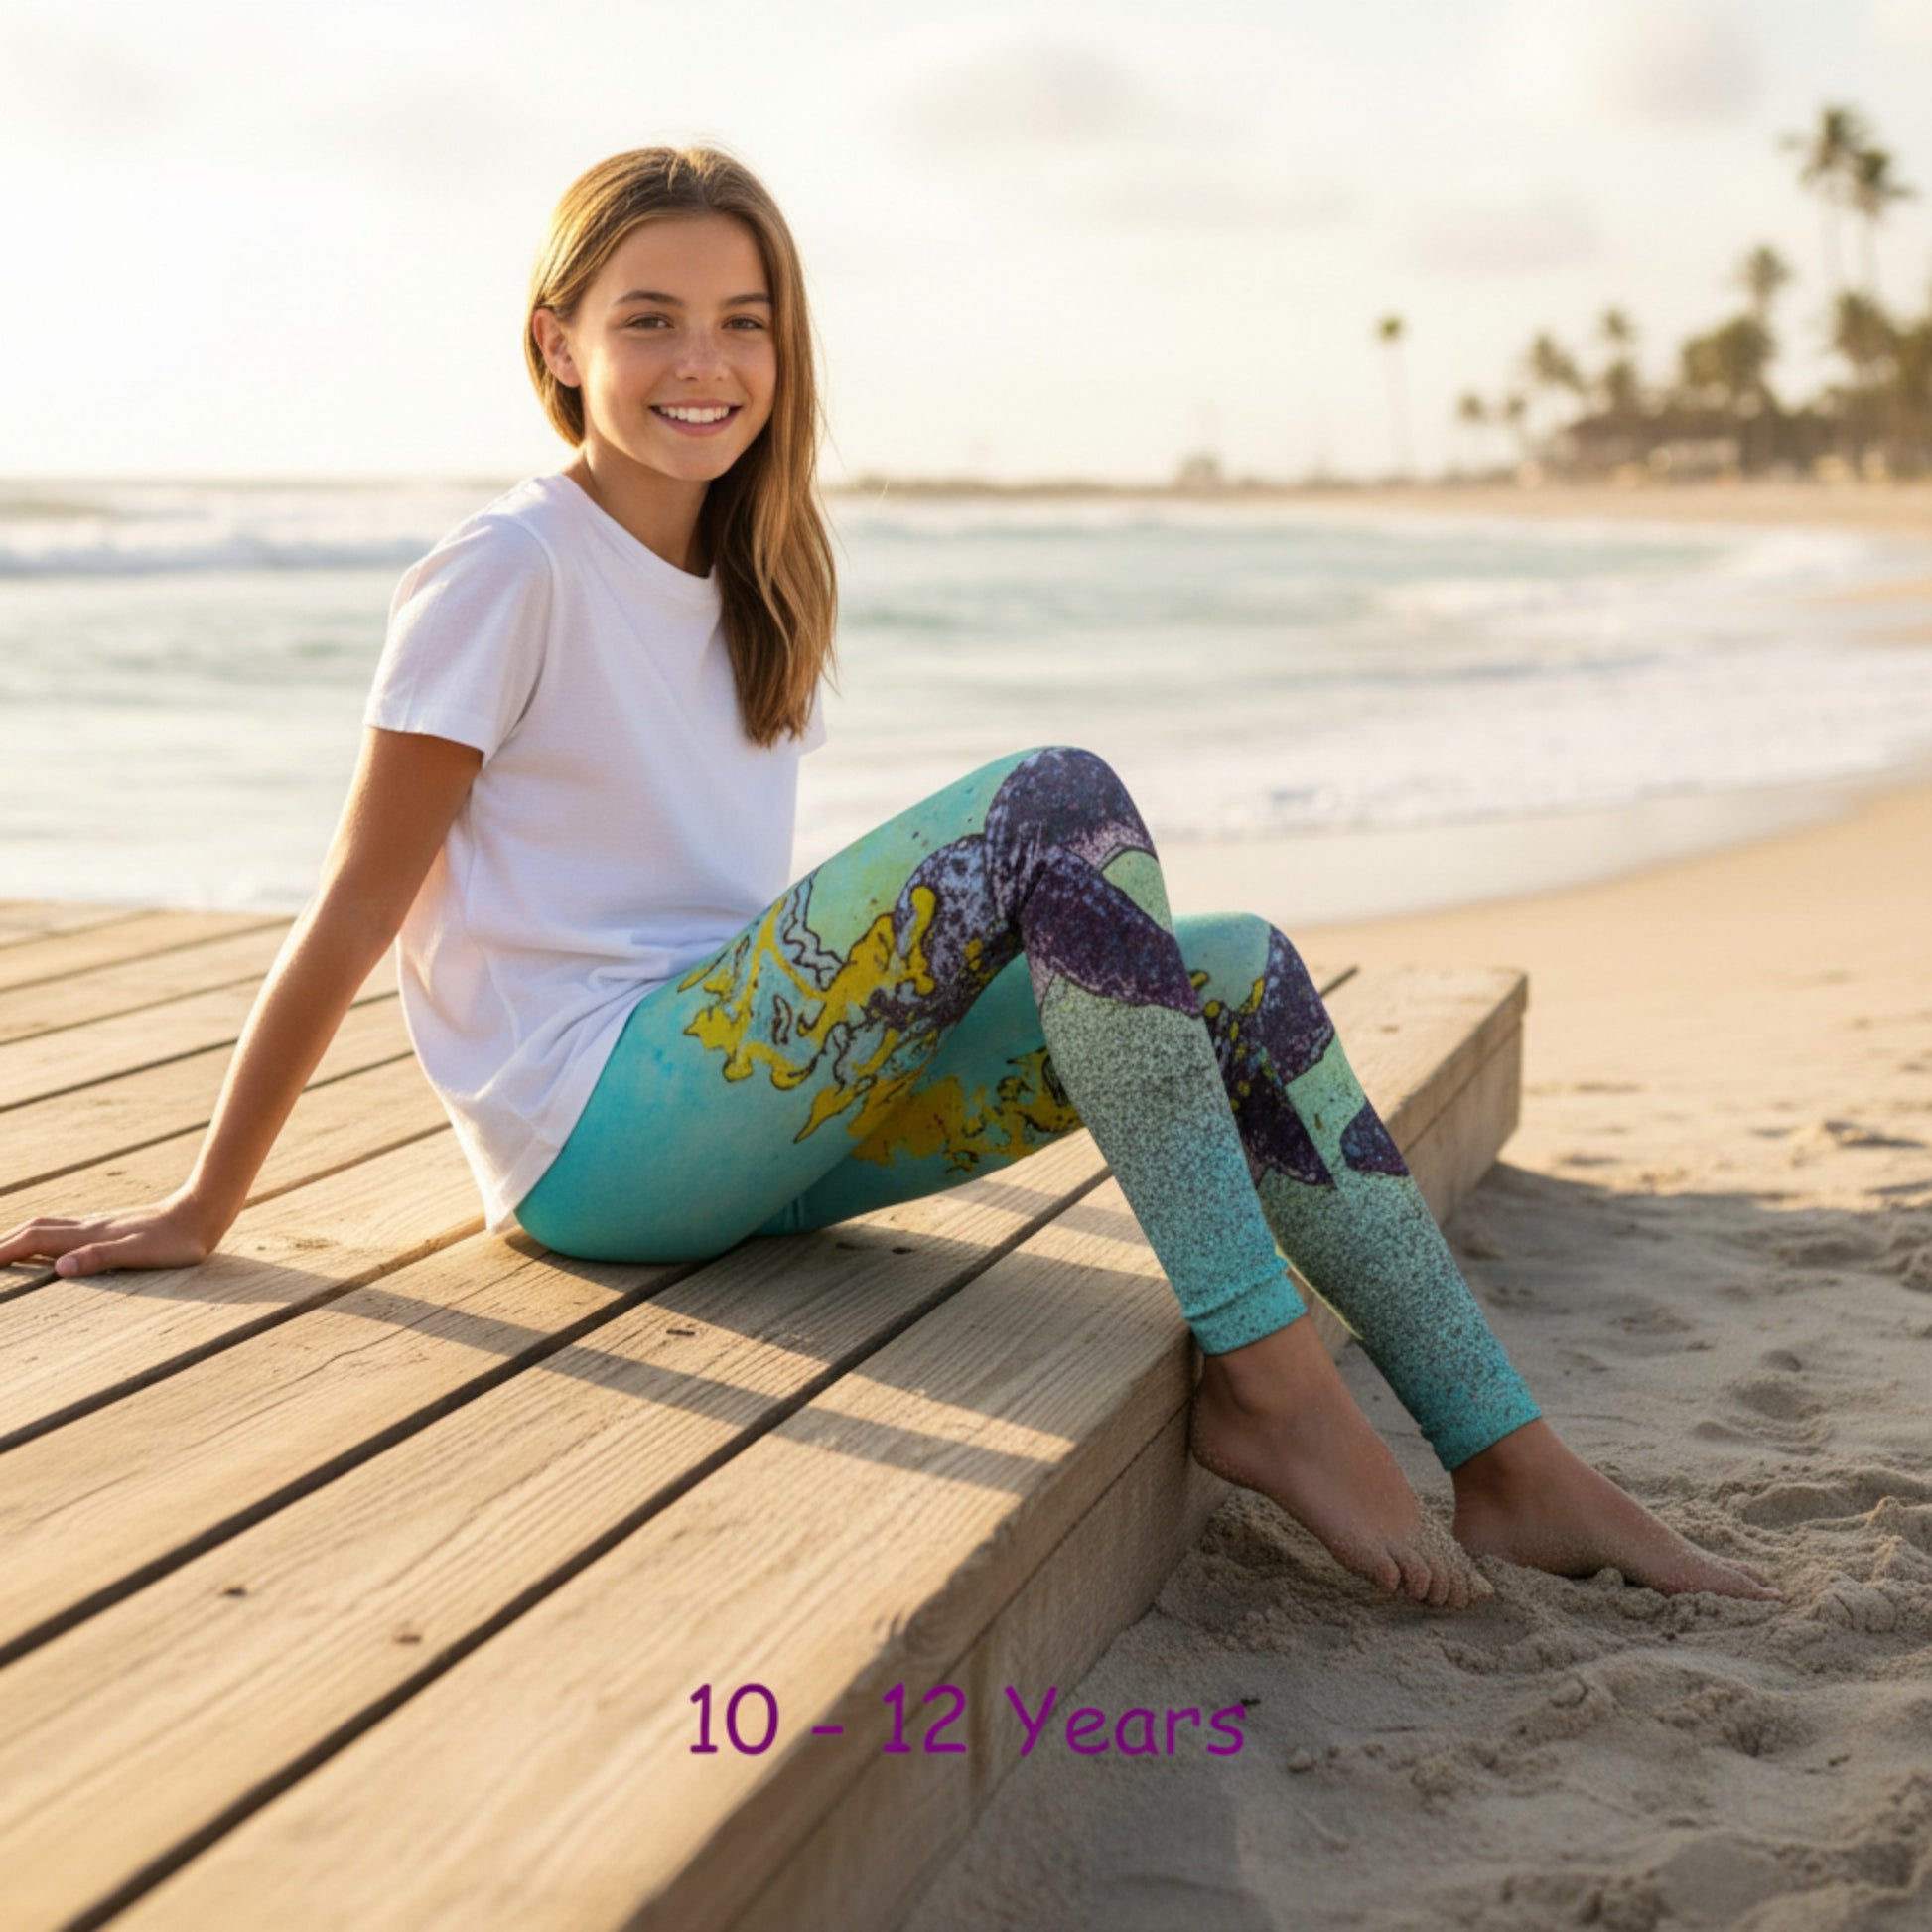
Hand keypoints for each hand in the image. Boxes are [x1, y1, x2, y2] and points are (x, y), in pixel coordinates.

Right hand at [0, 1193, 224, 1278]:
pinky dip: (44, 1236)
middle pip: (34, 1229)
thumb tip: (59, 1268)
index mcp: (89, 1234)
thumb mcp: (140, 1254)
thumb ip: (101, 1258)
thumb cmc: (176, 1240)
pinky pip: (65, 1229)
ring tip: (4, 1251)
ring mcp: (99, 1224)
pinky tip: (52, 1244)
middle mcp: (88, 1226)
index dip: (3, 1251)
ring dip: (22, 1237)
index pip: (34, 1240)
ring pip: (49, 1226)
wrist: (202, 1212)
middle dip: (3, 1242)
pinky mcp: (112, 1227)